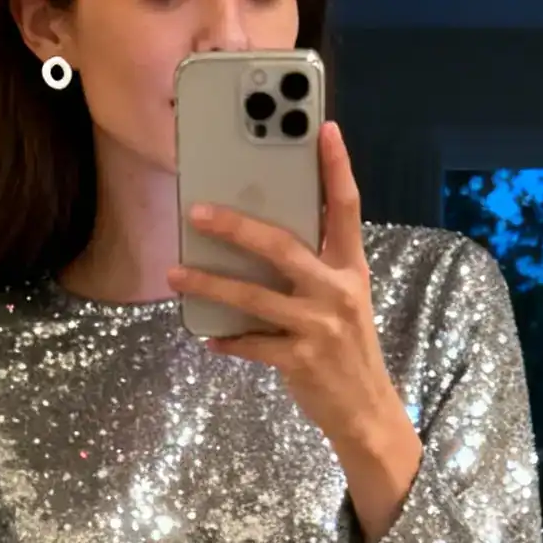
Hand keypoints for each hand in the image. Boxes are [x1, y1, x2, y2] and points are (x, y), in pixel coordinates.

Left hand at [167, 121, 422, 541]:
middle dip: (237, 227)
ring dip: (210, 284)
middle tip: (198, 211)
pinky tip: (207, 336)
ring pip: (253, 297)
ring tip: (175, 274)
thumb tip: (261, 244)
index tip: (324, 129)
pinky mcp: (300, 361)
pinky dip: (227, 340)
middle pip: (282, 246)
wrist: (366, 413)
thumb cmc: (348, 352)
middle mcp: (337, 292)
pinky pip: (251, 345)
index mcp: (351, 269)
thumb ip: (315, 270)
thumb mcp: (345, 302)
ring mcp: (319, 327)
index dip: (337, 168)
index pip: (346, 208)